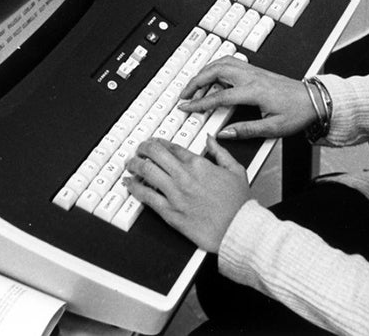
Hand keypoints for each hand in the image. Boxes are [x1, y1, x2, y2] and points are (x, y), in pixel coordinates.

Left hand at [125, 137, 250, 251]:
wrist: (239, 229)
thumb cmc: (239, 204)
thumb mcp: (236, 170)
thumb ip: (220, 152)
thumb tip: (210, 139)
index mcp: (200, 164)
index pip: (172, 147)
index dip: (159, 143)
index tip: (154, 143)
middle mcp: (185, 177)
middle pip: (155, 154)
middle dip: (143, 148)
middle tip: (139, 149)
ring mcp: (176, 195)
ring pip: (147, 171)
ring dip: (135, 164)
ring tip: (130, 164)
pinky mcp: (170, 213)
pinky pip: (147, 197)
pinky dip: (134, 188)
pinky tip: (129, 184)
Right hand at [178, 57, 317, 138]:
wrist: (315, 100)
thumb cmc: (298, 112)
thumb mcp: (273, 129)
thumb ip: (246, 131)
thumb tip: (225, 134)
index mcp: (254, 91)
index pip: (219, 96)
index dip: (200, 103)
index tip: (187, 107)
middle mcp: (252, 77)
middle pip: (216, 71)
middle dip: (196, 81)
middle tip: (184, 93)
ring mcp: (254, 71)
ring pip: (222, 62)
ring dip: (205, 71)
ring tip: (194, 84)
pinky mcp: (257, 70)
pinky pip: (231, 62)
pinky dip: (216, 66)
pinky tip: (213, 75)